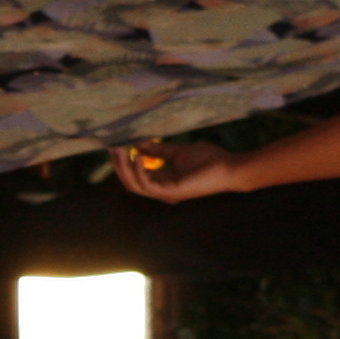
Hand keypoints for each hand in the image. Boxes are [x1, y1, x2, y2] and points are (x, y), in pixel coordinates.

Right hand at [110, 141, 241, 202]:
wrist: (228, 168)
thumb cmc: (208, 160)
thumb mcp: (178, 152)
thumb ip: (159, 151)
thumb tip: (140, 145)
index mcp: (162, 182)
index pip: (136, 175)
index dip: (124, 161)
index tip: (116, 144)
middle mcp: (161, 190)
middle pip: (130, 182)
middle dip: (119, 165)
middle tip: (111, 146)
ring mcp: (165, 193)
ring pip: (135, 184)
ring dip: (124, 167)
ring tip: (118, 149)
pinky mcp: (171, 191)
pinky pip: (147, 184)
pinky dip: (139, 170)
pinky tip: (136, 155)